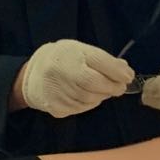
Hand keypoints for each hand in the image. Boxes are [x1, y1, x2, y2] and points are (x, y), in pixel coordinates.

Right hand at [17, 39, 133, 117]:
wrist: (31, 76)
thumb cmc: (62, 60)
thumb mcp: (80, 51)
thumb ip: (102, 60)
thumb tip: (125, 70)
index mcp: (69, 52)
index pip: (98, 61)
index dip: (117, 71)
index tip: (128, 76)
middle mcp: (61, 70)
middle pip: (95, 83)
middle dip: (112, 87)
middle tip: (120, 88)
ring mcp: (56, 90)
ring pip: (90, 99)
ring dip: (102, 96)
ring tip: (102, 90)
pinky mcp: (55, 107)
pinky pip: (80, 108)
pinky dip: (89, 103)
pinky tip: (87, 97)